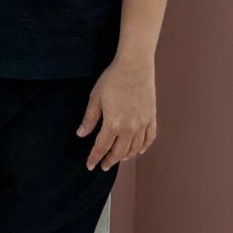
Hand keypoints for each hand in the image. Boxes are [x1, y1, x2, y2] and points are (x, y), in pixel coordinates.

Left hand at [76, 55, 156, 170]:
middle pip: (119, 152)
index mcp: (113, 124)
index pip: (102, 147)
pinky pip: (149, 139)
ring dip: (126, 156)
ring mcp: (143, 124)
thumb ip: (89, 119)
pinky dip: (143, 147)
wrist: (135, 66)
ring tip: (119, 158)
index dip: (95, 158)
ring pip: (135, 148)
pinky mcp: (151, 118)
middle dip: (110, 160)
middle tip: (104, 166)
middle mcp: (130, 128)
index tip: (90, 165)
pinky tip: (138, 150)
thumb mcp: (95, 98)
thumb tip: (81, 134)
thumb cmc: (113, 79)